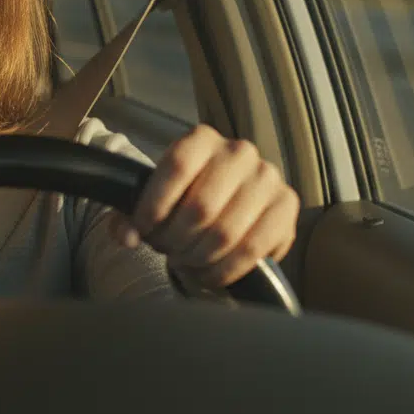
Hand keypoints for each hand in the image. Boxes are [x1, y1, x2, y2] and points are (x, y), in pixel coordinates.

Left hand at [108, 124, 298, 287]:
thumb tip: (126, 236)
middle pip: (200, 206)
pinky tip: (208, 274)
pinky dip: (224, 270)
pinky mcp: (287, 207)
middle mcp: (239, 152)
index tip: (143, 229)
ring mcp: (268, 178)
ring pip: (225, 232)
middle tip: (166, 251)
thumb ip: (128, 217)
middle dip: (175, 239)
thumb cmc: (183, 199)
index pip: (176, 167)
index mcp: (201, 139)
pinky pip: (253, 249)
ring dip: (198, 258)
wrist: (227, 201)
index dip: (154, 204)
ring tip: (184, 262)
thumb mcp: (152, 200)